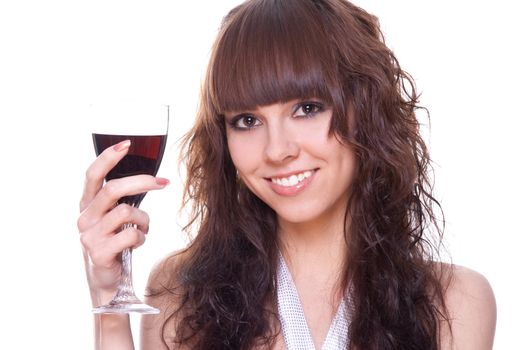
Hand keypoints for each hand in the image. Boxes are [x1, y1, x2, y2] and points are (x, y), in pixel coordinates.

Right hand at [77, 140, 168, 305]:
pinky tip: (137, 243)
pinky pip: (131, 235)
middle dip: (142, 182)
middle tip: (162, 183)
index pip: (93, 175)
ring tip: (143, 229)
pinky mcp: (99, 252)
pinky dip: (142, 238)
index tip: (126, 144)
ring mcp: (89, 236)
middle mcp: (85, 217)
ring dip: (144, 220)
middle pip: (113, 189)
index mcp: (88, 205)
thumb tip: (153, 179)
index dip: (108, 158)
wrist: (108, 281)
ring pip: (127, 212)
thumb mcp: (115, 218)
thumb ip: (123, 200)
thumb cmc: (116, 243)